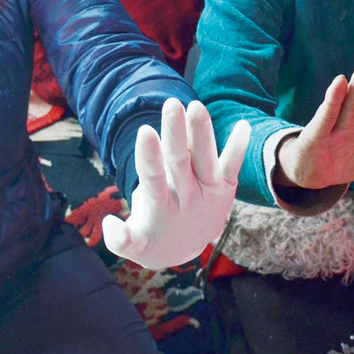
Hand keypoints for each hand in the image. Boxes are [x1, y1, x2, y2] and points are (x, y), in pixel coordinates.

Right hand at [102, 99, 248, 269]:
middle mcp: (189, 200)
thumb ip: (120, 238)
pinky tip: (243, 125)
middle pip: (181, 163)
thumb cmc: (150, 238)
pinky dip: (238, 147)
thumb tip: (109, 223)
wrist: (185, 249)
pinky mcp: (225, 188)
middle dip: (176, 134)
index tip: (145, 131)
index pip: (154, 181)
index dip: (149, 157)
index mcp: (161, 210)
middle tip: (171, 104)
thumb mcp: (132, 245)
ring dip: (202, 133)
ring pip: (206, 160)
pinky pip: (232, 166)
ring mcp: (210, 193)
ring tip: (196, 106)